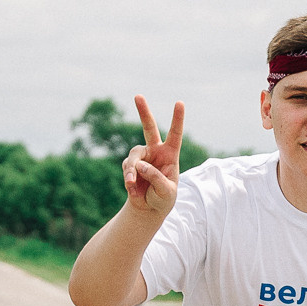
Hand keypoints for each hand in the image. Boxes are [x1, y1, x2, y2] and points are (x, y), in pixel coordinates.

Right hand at [122, 95, 184, 218]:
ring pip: (133, 156)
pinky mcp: (130, 166)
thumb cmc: (163, 199)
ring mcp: (141, 157)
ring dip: (132, 170)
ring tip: (131, 183)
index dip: (177, 119)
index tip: (179, 102)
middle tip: (138, 96)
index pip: (175, 134)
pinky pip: (127, 168)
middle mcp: (155, 151)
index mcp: (170, 154)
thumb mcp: (166, 192)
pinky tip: (133, 189)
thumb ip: (156, 178)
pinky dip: (128, 179)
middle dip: (143, 112)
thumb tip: (140, 165)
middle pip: (149, 128)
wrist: (149, 209)